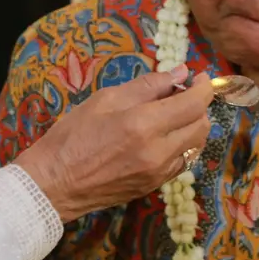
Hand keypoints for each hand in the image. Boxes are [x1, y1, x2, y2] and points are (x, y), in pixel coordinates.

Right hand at [15, 66, 212, 222]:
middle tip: (181, 95)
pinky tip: (162, 137)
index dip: (204, 88)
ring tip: (171, 115)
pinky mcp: (154, 186)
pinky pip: (182, 162)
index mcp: (144, 125)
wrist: (54, 183)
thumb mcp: (104, 99)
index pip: (195, 104)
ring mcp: (159, 173)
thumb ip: (146, 86)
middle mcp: (158, 151)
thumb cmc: (72, 136)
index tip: (200, 78)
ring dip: (192, 126)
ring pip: (196, 146)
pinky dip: (181, 145)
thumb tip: (179, 73)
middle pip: (202, 126)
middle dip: (199, 106)